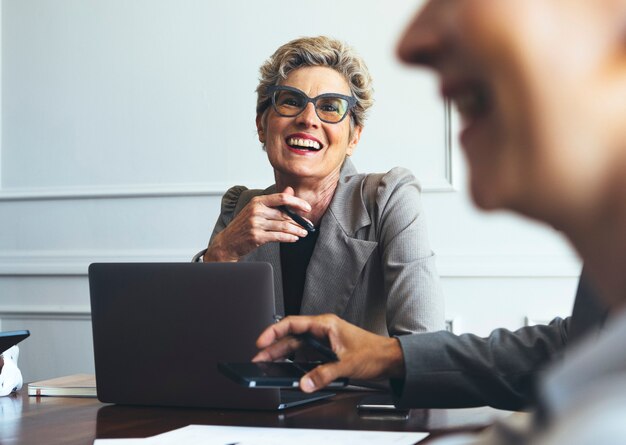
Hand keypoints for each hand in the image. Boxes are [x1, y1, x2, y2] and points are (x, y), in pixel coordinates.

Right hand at [204, 187, 311, 261]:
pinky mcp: (257, 236)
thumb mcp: (257, 209)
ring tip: (303, 233)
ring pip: (283, 226)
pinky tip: (294, 238)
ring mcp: (256, 224)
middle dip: (299, 221)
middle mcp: (256, 211)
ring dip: (297, 230)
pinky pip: (278, 236)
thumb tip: (290, 190)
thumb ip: (274, 200)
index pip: (281, 198)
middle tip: (308, 225)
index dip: (297, 202)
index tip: (307, 208)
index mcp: (257, 201)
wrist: (228, 241)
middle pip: (285, 214)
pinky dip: (289, 238)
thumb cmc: (244, 224)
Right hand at [253, 314, 405, 392]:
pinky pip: (304, 356)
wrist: (389, 359)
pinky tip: (286, 370)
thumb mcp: (346, 364)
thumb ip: (323, 374)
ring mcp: (322, 342)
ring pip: (295, 347)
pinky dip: (293, 363)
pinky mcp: (325, 352)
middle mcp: (322, 331)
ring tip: (266, 364)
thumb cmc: (374, 352)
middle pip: (290, 337)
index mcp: (325, 325)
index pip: (293, 323)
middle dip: (273, 347)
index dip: (274, 331)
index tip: (262, 341)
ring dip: (281, 355)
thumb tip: (304, 383)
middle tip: (258, 358)